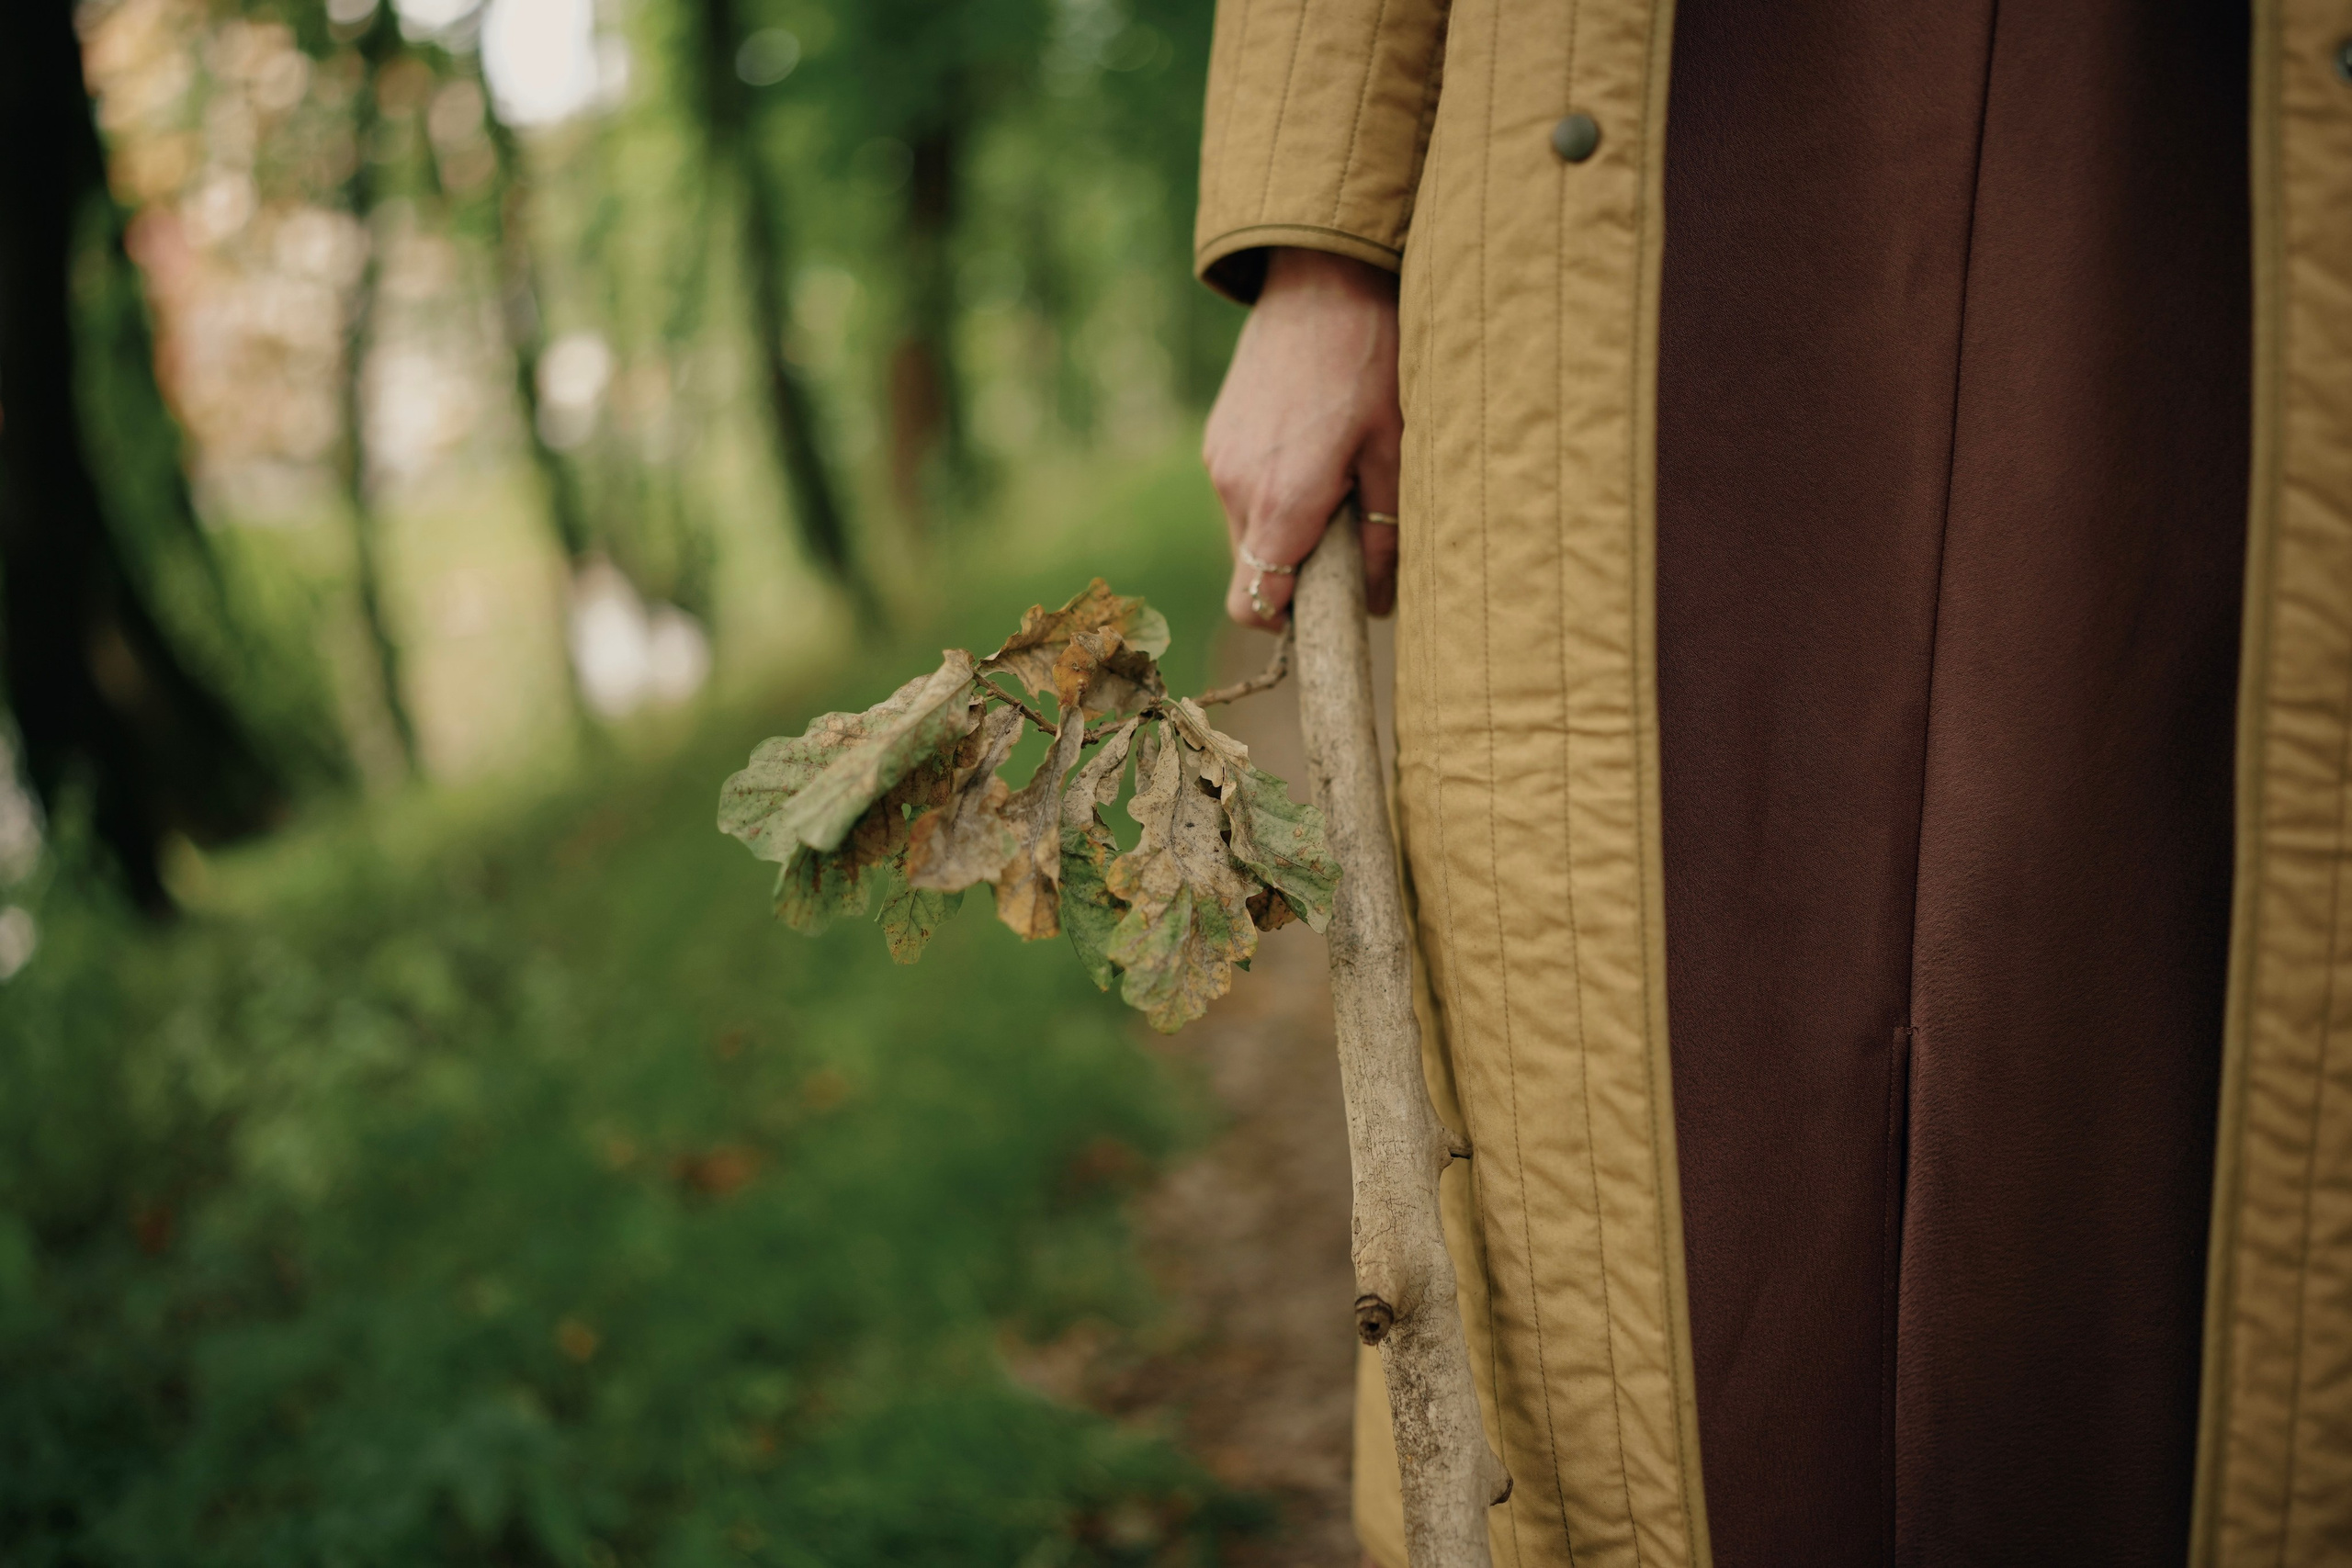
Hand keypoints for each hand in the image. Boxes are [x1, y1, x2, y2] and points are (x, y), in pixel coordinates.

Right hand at [1202, 248, 1401, 626]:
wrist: (1322, 277)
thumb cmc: (1370, 361)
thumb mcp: (1396, 450)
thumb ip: (1383, 536)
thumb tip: (1378, 602)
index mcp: (1281, 502)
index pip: (1254, 606)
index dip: (1288, 621)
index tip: (1328, 605)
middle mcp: (1235, 488)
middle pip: (1252, 573)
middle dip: (1295, 572)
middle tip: (1350, 534)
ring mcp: (1219, 460)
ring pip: (1246, 532)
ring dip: (1285, 529)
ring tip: (1336, 481)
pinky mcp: (1218, 436)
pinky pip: (1240, 492)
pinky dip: (1271, 493)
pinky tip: (1313, 450)